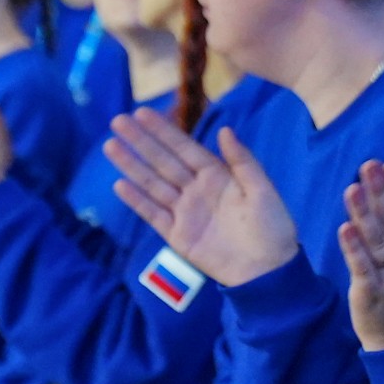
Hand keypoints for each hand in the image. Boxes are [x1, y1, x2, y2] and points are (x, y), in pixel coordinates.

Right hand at [106, 110, 299, 286]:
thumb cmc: (272, 227)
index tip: (142, 113)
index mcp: (217, 175)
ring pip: (153, 184)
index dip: (164, 131)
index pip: (185, 148)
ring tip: (111, 146)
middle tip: (118, 121)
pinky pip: (153, 215)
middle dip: (141, 142)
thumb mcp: (262, 190)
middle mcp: (196, 190)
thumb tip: (225, 129)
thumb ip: (242, 161)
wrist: (268, 271)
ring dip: (132, 166)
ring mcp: (185, 212)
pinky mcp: (177, 236)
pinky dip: (137, 201)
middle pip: (163, 162)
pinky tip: (120, 184)